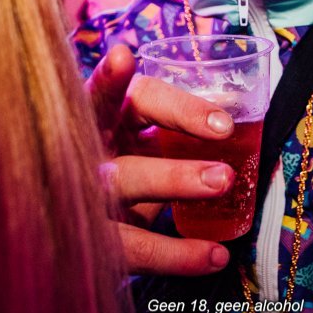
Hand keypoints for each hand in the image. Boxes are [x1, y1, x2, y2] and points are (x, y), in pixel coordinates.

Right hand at [89, 44, 235, 275]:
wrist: (72, 240)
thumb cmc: (122, 181)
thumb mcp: (136, 151)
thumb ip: (170, 139)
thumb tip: (239, 134)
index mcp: (94, 123)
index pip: (103, 92)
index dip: (113, 77)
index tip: (126, 58)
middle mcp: (82, 155)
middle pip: (111, 126)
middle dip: (170, 118)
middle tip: (223, 128)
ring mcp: (81, 200)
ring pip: (120, 182)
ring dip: (174, 178)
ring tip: (223, 181)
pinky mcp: (91, 244)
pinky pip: (133, 248)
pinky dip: (177, 255)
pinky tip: (213, 255)